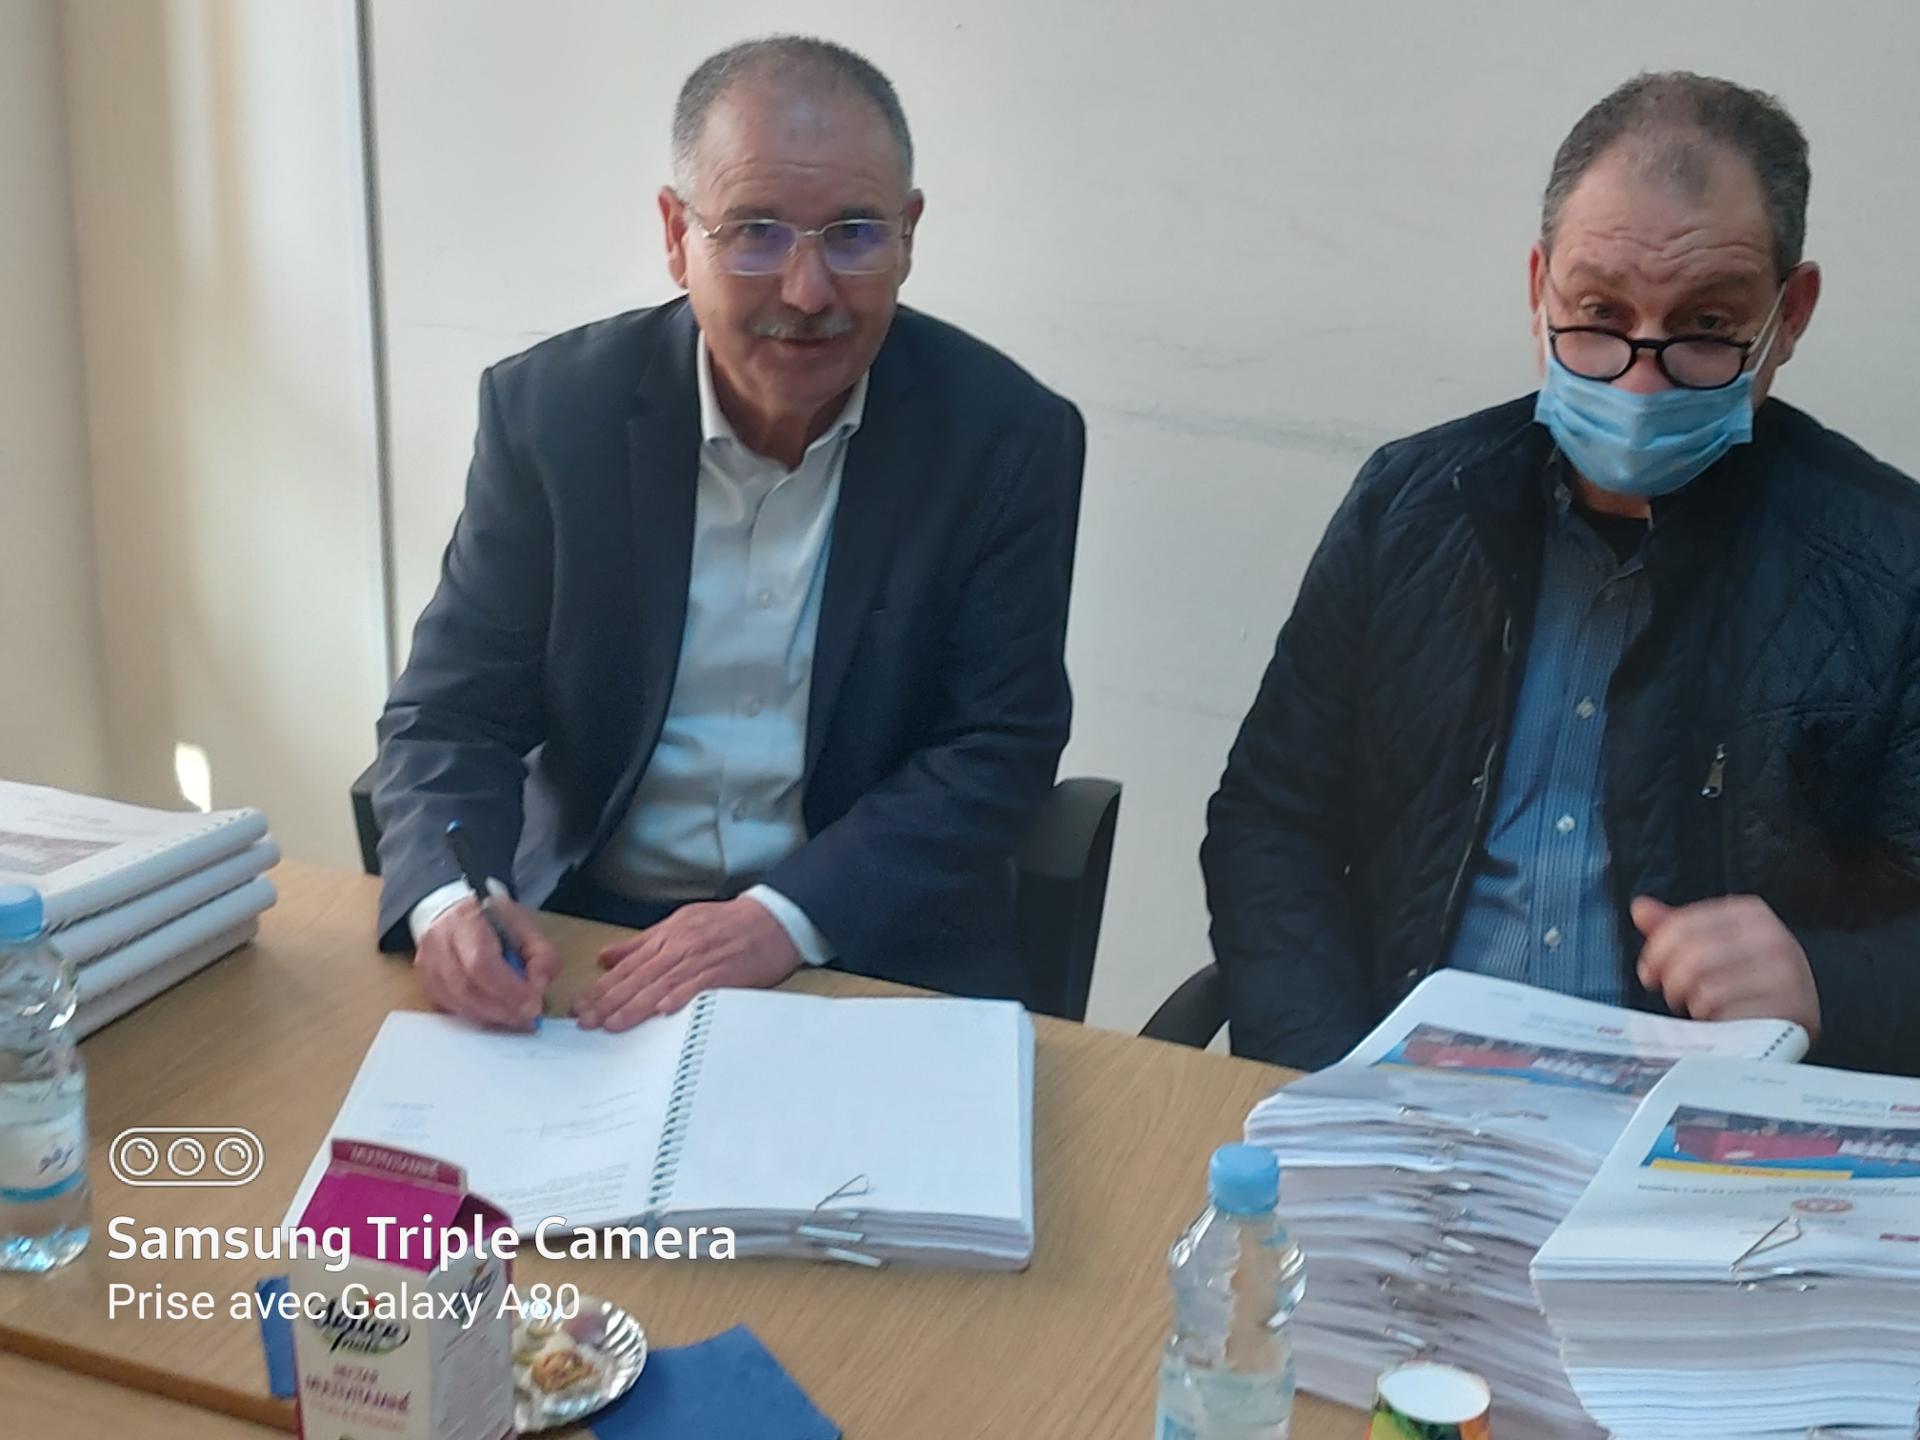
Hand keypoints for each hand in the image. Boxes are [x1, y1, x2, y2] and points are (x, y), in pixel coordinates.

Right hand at [413, 896, 558, 1031]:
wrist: (455, 914)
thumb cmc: (493, 921)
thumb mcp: (527, 927)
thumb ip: (541, 955)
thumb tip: (538, 988)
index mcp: (465, 919)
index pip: (480, 961)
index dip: (507, 988)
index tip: (532, 1003)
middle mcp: (438, 942)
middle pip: (465, 987)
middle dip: (500, 1008)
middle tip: (527, 1017)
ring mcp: (426, 965)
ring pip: (455, 1002)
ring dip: (489, 1016)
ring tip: (515, 1019)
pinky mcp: (426, 984)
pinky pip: (449, 1009)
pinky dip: (475, 1017)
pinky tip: (495, 1016)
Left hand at [573, 896, 800, 1031]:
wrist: (772, 919)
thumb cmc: (726, 923)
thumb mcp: (679, 923)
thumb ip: (641, 943)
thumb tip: (605, 957)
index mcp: (667, 936)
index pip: (627, 965)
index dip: (602, 986)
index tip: (580, 1004)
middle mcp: (680, 947)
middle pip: (638, 977)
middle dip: (609, 1001)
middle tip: (585, 1021)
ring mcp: (701, 960)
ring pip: (661, 984)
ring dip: (634, 1006)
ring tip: (611, 1024)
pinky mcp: (724, 972)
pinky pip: (698, 986)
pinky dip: (679, 998)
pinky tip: (661, 1012)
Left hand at [1632, 895, 1821, 1042]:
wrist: (1796, 1018)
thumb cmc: (1748, 981)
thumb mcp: (1715, 946)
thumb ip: (1678, 928)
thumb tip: (1640, 909)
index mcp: (1750, 914)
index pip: (1682, 925)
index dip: (1655, 953)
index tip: (1650, 972)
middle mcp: (1773, 938)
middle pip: (1691, 957)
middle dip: (1671, 982)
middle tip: (1674, 995)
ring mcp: (1785, 975)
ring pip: (1707, 989)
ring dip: (1693, 1005)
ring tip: (1700, 1007)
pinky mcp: (1789, 1012)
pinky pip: (1730, 1017)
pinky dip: (1715, 1024)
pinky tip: (1721, 1022)